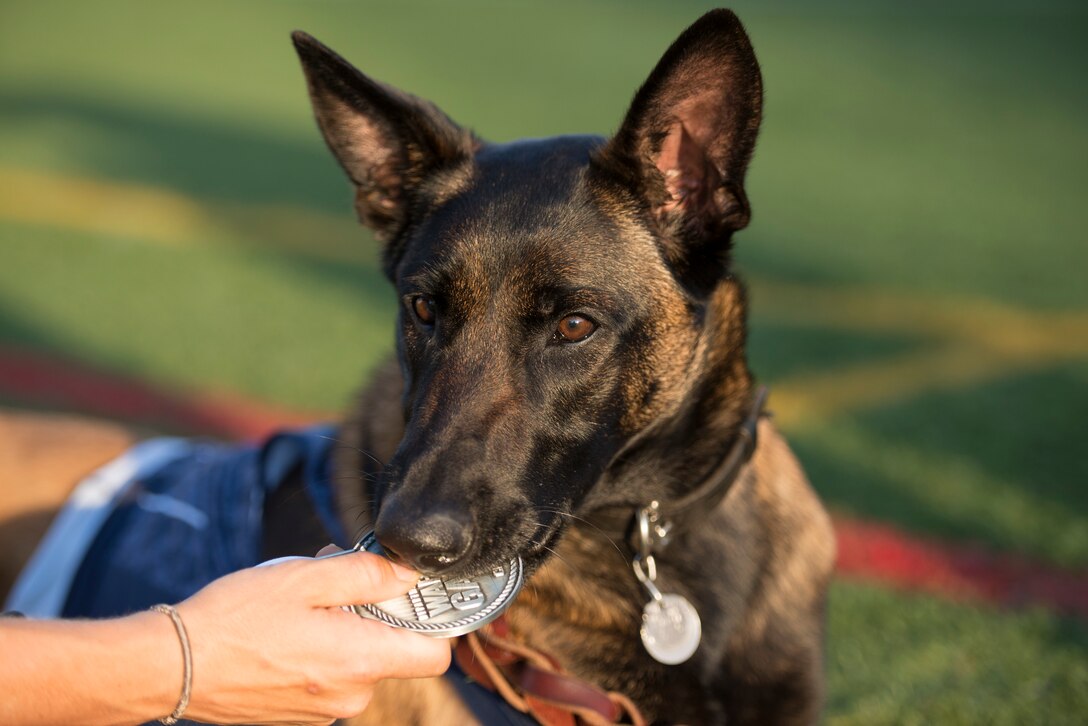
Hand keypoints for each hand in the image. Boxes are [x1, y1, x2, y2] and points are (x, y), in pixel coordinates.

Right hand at [176, 550, 449, 724]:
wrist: (172, 666)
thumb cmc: (236, 618)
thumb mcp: (306, 577)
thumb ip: (367, 574)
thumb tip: (410, 573)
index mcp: (360, 661)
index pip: (436, 654)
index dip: (434, 619)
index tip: (411, 592)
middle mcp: (350, 696)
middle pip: (395, 652)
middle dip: (375, 613)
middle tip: (338, 581)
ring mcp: (324, 712)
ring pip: (358, 661)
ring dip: (343, 629)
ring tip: (300, 603)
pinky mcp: (300, 715)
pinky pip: (330, 677)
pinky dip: (320, 650)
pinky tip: (285, 629)